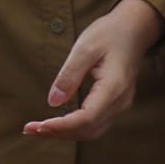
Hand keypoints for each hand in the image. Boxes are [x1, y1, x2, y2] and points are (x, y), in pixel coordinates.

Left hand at [23, 0, 164, 140]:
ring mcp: (120, 105)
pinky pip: (95, 124)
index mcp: (114, 88)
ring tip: (38, 130)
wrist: (134, 29)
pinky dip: (75, 128)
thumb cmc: (109, 34)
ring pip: (92, 131)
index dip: (62, 125)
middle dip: (59, 133)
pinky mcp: (115, 104)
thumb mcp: (85, 48)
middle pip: (89, 129)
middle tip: (30, 129)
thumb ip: (69, 75)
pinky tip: (57, 124)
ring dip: (66, 134)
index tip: (39, 126)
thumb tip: (53, 102)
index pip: (87, 118)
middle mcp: (120, 102)